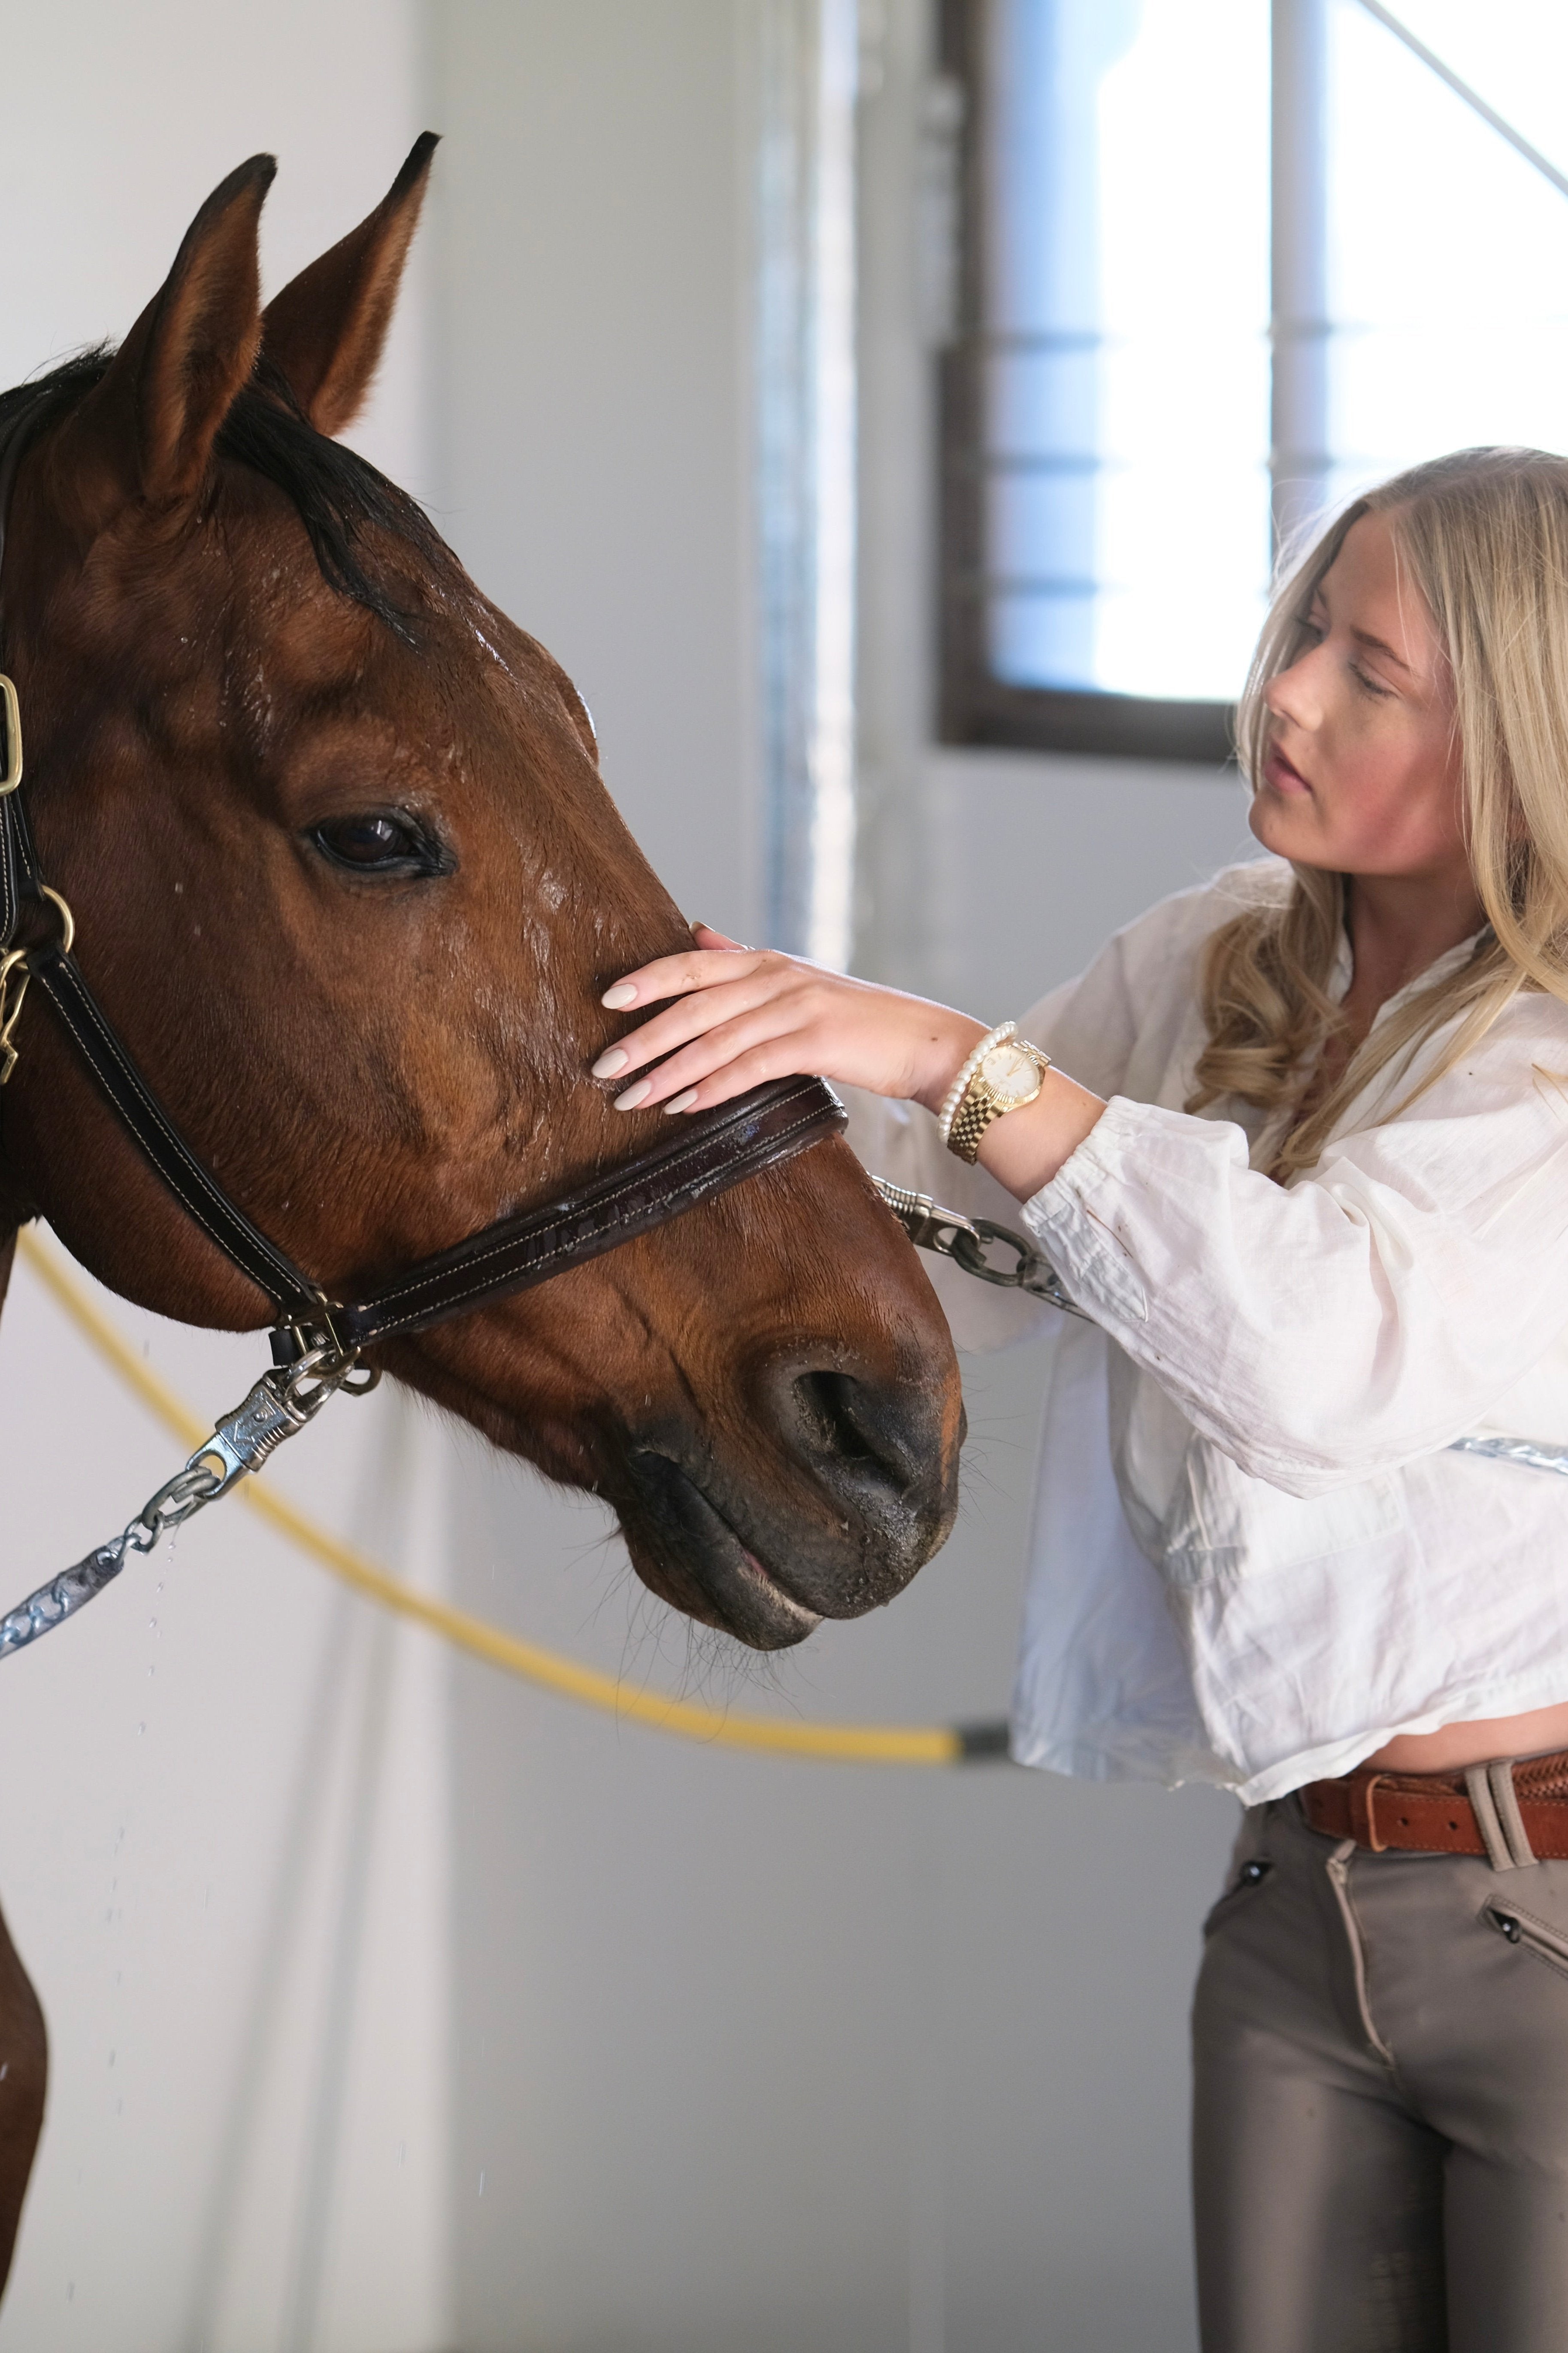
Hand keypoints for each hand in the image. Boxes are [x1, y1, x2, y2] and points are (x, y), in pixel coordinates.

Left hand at [589, 925, 987, 1116]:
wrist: (925, 1040)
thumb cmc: (859, 1019)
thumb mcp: (798, 980)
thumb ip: (744, 961)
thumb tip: (698, 933)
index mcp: (767, 962)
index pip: (693, 965)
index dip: (647, 980)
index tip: (607, 1001)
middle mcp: (777, 978)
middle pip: (694, 1004)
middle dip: (644, 1037)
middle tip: (604, 1065)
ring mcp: (797, 1008)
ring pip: (716, 1039)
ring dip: (668, 1071)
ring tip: (632, 1097)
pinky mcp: (816, 1043)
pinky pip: (752, 1066)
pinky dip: (713, 1087)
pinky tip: (684, 1106)